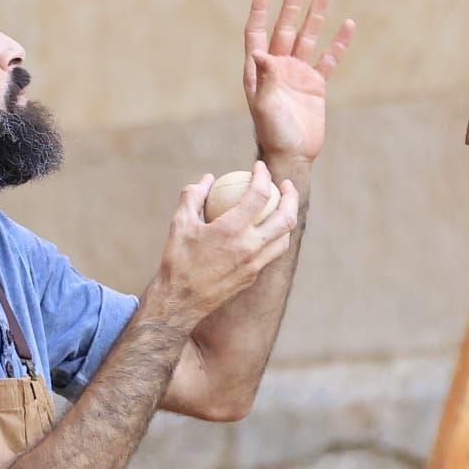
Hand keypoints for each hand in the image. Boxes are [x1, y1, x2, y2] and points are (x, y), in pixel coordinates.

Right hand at [148, 163, 300, 328]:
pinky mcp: (253, 277)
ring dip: (287, 218)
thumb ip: (193, 196)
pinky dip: (275, 237)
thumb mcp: (179, 223)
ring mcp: (255, 264)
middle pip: (286, 217)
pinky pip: (272, 253)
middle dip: (291, 196)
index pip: (259, 195)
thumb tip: (207, 179)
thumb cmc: (177, 260)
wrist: (180, 302)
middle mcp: (250, 247)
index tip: (259, 167)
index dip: (262, 176)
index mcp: (232, 230)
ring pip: (285, 238)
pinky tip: (265, 231)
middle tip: (285, 185)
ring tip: (281, 207)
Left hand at [244, 0, 355, 167]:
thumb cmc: (273, 132)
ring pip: (307, 39)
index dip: (260, 11)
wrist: (292, 154)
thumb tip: (260, 53)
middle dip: (291, 6)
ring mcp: (297, 75)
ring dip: (315, 17)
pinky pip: (328, 59)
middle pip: (284, 29)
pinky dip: (338, 43)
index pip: (257, 33)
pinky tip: (347, 25)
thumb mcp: (265, 105)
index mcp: (259, 70)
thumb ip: (265, 78)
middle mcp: (277, 68)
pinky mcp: (315, 85)